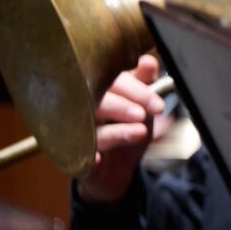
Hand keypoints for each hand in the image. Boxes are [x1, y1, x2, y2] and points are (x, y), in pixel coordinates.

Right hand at [76, 53, 167, 204]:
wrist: (116, 168)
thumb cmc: (125, 128)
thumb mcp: (140, 105)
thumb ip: (144, 83)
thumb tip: (148, 61)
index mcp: (96, 87)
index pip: (110, 80)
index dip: (135, 89)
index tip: (157, 105)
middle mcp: (81, 106)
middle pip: (95, 99)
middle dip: (122, 106)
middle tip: (143, 114)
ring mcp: (75, 130)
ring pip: (89, 126)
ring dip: (116, 130)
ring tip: (140, 132)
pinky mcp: (73, 155)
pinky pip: (79, 153)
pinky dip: (89, 156)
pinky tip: (98, 158)